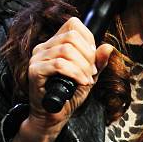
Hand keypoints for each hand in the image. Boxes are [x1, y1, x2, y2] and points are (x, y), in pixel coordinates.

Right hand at [12, 17, 112, 141]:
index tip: (93, 58)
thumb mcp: (88, 76)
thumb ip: (98, 62)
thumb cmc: (68, 96)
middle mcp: (43, 47)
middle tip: (92, 72)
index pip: (73, 25)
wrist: (54, 117)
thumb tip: (108, 47)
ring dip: (82, 66)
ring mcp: (37, 58)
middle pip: (71, 36)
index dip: (88, 39)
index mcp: (54, 43)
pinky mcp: (34, 71)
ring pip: (66, 50)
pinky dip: (75, 73)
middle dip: (88, 55)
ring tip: (87, 80)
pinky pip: (58, 64)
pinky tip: (81, 82)